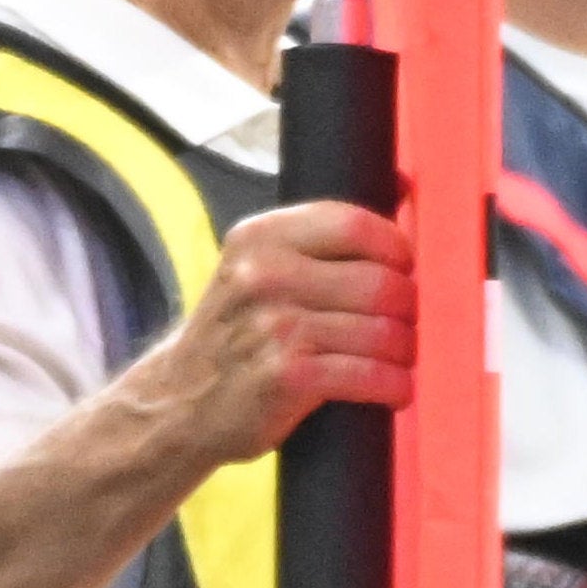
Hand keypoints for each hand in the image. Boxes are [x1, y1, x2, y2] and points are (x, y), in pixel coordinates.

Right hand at [131, 199, 417, 473]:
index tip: (404, 270)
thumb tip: (404, 185)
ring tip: (400, 361)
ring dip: (405, 352)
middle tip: (407, 326)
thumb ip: (317, 237)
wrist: (179, 402)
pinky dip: (395, 386)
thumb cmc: (238, 333)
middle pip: (381, 282)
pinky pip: (372, 376)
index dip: (396, 250)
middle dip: (407, 310)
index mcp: (261, 238)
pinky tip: (395, 390)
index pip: (355, 224)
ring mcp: (275, 326)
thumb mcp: (256, 268)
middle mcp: (265, 275)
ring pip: (384, 332)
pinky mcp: (288, 376)